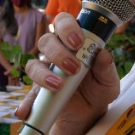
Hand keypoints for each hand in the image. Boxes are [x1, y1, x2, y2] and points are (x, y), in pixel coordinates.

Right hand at [19, 12, 120, 134]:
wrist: (91, 112)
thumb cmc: (99, 88)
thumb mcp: (109, 79)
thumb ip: (106, 67)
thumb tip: (104, 55)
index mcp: (73, 42)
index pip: (63, 23)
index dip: (67, 28)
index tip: (78, 42)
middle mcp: (56, 52)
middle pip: (46, 41)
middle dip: (58, 53)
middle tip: (73, 68)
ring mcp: (45, 71)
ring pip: (34, 64)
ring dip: (43, 74)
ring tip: (59, 86)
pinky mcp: (39, 90)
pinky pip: (29, 93)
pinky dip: (27, 102)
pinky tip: (25, 112)